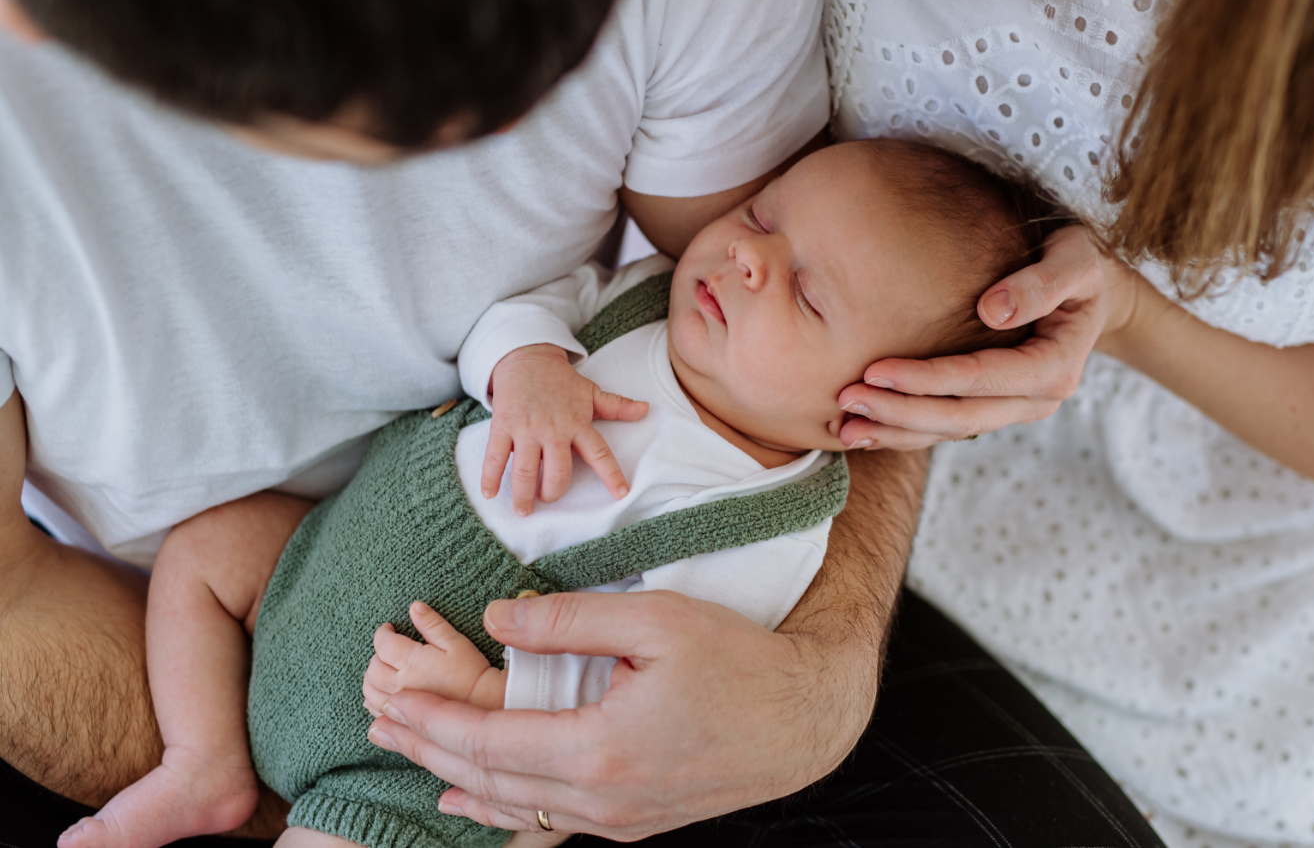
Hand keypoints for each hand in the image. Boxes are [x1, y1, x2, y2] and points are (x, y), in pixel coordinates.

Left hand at [363, 590, 874, 837]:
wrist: (806, 719)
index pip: (488, 741)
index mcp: (599, 749)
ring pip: (517, 810)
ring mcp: (619, 819)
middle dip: (428, 750)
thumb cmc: (740, 661)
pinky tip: (480, 799)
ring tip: (415, 758)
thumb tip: (497, 618)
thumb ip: (568, 618)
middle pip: (491, 781)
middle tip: (380, 724)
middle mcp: (601, 799)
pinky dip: (505, 808)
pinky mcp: (636, 823)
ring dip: (460, 781)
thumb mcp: (656, 619)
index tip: (392, 698)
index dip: (432, 721)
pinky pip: (551, 821)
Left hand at [364, 602, 505, 712]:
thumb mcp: (456, 642)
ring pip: (370, 691)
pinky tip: (381, 695)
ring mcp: (400, 705)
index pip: (383, 643)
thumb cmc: (472, 671)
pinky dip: (373, 701)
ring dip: (371, 678)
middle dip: (377, 655)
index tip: (388, 628)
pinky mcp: (403, 720)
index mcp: (412, 661)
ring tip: (381, 670)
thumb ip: (433, 624)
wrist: (483, 704)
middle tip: (387, 649)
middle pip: (373, 668)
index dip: (383, 633)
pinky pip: (377, 711)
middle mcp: (400, 684)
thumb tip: (415, 607)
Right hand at [484, 344, 648, 513]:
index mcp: (578, 424)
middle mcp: (553, 429)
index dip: (611, 474)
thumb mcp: (591, 392)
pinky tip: (489, 494)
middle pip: (558, 470)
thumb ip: (617, 406)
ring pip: (527, 470)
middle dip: (554, 492)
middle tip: (548, 499)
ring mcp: (526, 428)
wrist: (526, 357)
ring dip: (524, 494)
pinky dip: (490, 477)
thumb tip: (646, 409)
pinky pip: (496, 456)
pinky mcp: (503, 426)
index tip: (621, 493)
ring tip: (524, 510)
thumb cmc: (561, 381)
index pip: (599, 453)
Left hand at [837, 225, 1153, 449]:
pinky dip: (907, 430)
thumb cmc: (1081, 263)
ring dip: (897, 432)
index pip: (980, 379)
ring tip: (845, 427)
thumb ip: (1042, 283)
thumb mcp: (1077, 261)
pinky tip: (867, 429)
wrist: (1093, 288)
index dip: (927, 380)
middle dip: (900, 414)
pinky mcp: (995, 406)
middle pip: (961, 417)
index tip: (876, 369)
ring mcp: (1015, 408)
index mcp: (1054, 368)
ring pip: (952, 431)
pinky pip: (949, 427)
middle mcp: (1036, 399)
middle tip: (846, 401)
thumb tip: (993, 310)